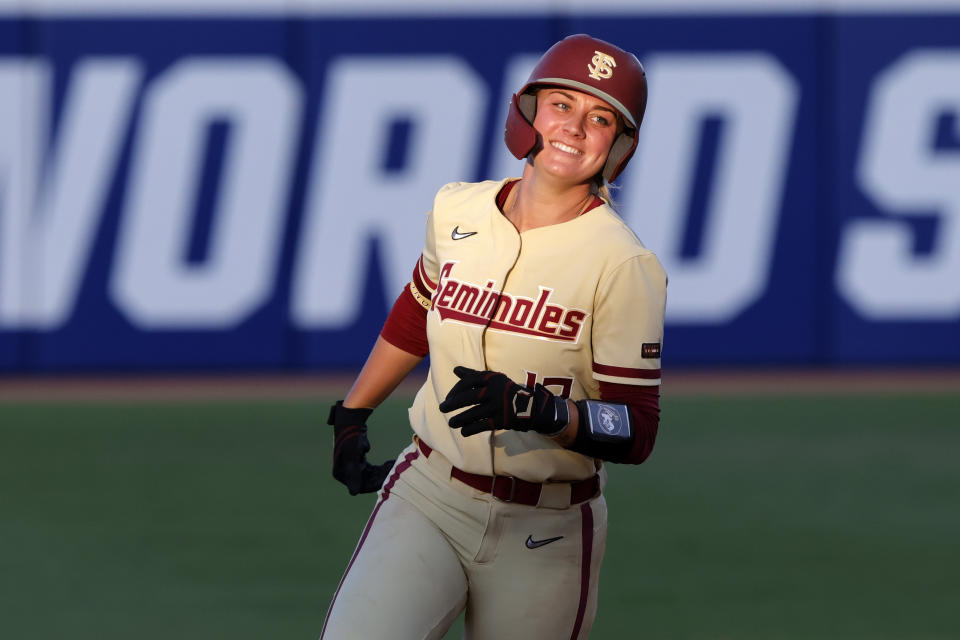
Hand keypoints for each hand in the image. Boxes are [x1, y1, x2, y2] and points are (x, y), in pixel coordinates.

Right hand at [327, 401, 394, 494]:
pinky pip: (372, 469)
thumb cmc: (351, 437)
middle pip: (365, 481)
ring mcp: (352, 466)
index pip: (359, 487)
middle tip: (393, 470)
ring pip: (370, 475)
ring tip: (393, 465)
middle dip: (380, 477)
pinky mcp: (359, 460)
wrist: (351, 418)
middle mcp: (344, 472)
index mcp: (339, 474)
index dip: (374, 484)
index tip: (387, 478)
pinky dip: (381, 467)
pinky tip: (390, 462)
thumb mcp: (352, 456)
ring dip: (382, 472)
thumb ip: (353, 474)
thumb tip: (353, 494)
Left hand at [438, 366, 567, 436]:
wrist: (529, 406)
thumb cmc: (505, 391)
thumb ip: (473, 375)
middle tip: (442, 408)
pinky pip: (482, 426)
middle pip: (468, 398)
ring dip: (459, 419)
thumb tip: (455, 369)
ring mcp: (498, 406)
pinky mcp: (501, 420)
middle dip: (453, 404)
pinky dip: (471, 429)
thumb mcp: (492, 380)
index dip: (454, 391)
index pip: (467, 382)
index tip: (447, 398)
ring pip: (473, 414)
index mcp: (491, 379)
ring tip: (451, 423)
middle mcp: (494, 391)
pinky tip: (463, 432)